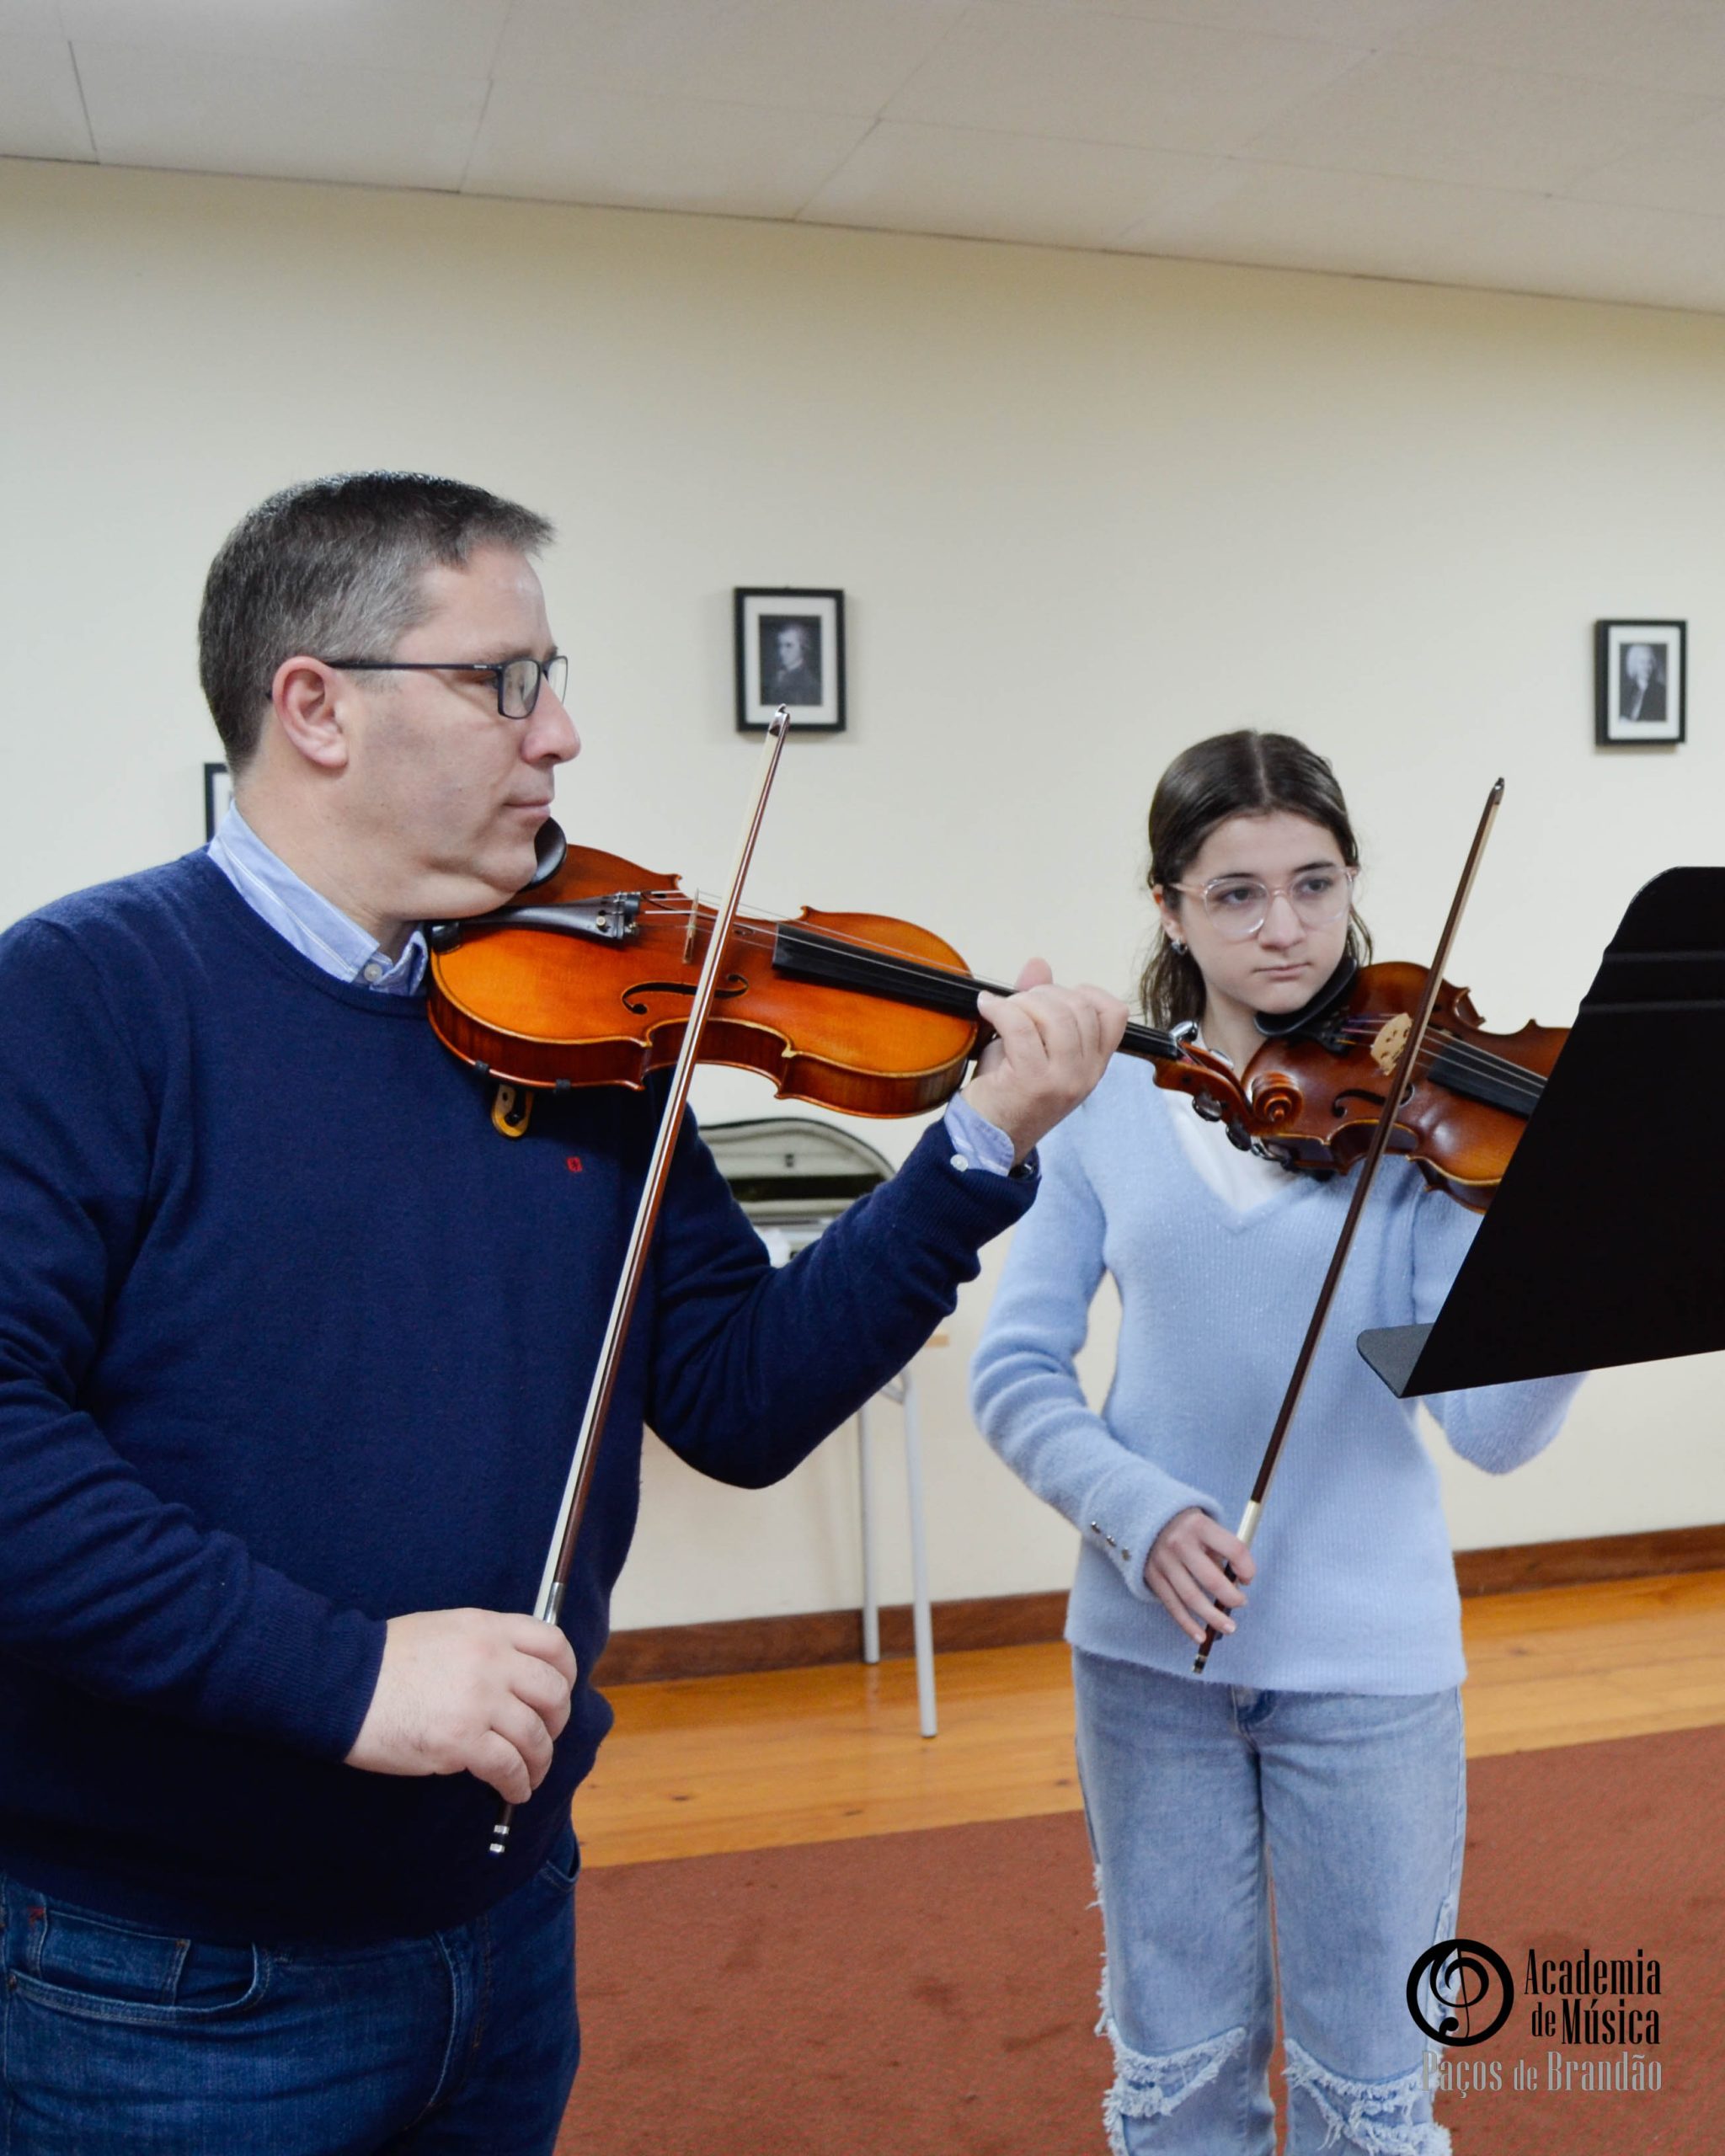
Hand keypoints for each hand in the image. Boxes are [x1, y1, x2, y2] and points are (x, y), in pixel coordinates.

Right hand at [344, 1608, 576, 1804]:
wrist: (343, 1684)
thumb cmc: (386, 1660)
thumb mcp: (445, 1630)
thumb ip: (484, 1645)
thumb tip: (515, 1676)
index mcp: (487, 1628)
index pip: (553, 1643)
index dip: (566, 1672)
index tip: (561, 1692)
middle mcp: (491, 1660)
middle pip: (552, 1692)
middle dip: (557, 1721)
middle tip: (546, 1736)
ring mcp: (478, 1700)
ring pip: (535, 1735)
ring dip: (539, 1761)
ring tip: (531, 1774)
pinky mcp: (461, 1740)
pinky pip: (508, 1766)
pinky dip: (517, 1782)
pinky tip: (513, 1790)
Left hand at [963, 959, 1127, 1164]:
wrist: (987, 1138)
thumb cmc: (1010, 1092)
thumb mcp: (1034, 1046)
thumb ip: (1040, 1006)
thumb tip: (1039, 963)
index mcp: (1094, 1065)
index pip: (1114, 1013)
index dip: (1085, 993)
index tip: (1054, 1000)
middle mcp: (1086, 1073)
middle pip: (1080, 1006)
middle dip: (1044, 994)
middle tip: (1017, 1004)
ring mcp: (1063, 1078)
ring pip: (1054, 1014)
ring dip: (1023, 1001)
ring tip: (1002, 1010)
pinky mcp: (1033, 1080)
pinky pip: (1020, 1025)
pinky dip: (999, 1008)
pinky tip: (986, 1006)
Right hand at [1144, 1509, 1254, 1646]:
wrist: (1146, 1517)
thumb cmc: (1187, 1527)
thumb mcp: (1205, 1527)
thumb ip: (1219, 1552)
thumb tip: (1234, 1586)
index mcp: (1199, 1525)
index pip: (1233, 1549)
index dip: (1246, 1568)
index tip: (1248, 1579)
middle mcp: (1179, 1543)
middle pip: (1211, 1579)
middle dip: (1231, 1597)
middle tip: (1241, 1604)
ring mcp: (1163, 1561)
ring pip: (1191, 1598)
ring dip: (1212, 1617)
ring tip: (1229, 1628)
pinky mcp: (1152, 1576)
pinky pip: (1172, 1605)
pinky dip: (1187, 1624)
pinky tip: (1200, 1636)